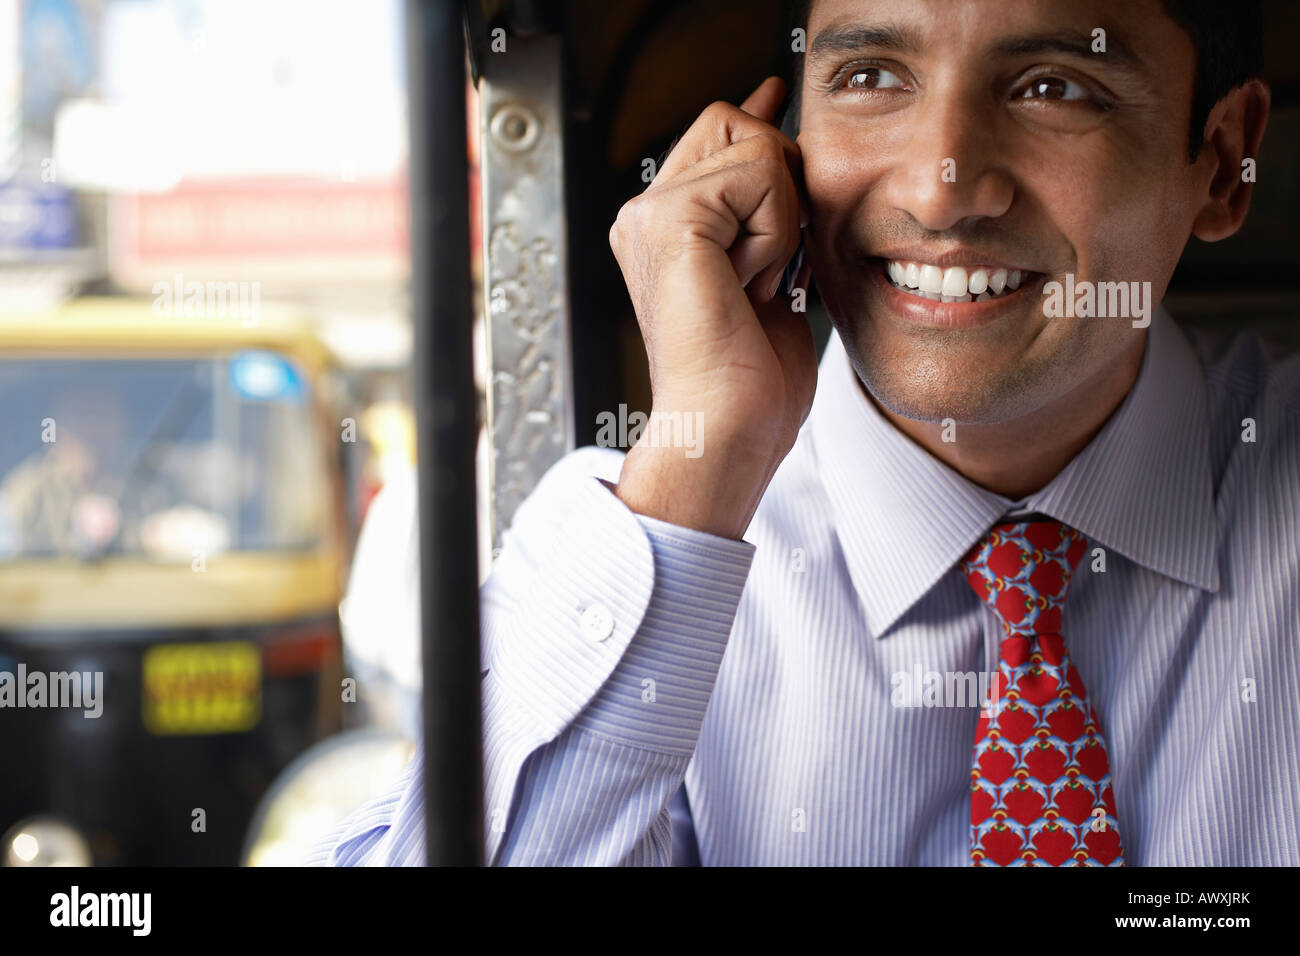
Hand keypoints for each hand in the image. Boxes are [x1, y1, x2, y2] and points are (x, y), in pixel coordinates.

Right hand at [608, 75, 816, 538]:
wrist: (730, 427)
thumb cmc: (750, 378)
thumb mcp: (770, 273)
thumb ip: (768, 212)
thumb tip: (784, 152)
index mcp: (663, 227)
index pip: (714, 134)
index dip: (758, 125)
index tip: (780, 119)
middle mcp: (646, 214)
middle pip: (731, 120)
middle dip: (779, 179)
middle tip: (770, 261)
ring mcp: (649, 214)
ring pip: (754, 142)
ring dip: (781, 216)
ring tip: (753, 281)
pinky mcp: (669, 220)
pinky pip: (760, 174)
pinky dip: (776, 231)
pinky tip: (749, 283)